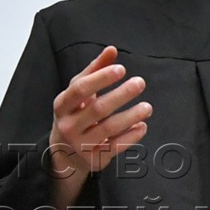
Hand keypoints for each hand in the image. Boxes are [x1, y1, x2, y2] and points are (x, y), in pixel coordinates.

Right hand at [47, 45, 150, 209]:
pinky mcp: (94, 160)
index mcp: (62, 105)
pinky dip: (131, 136)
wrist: (63, 152)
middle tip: (140, 82)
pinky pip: (115, 147)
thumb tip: (112, 50)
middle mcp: (68, 126)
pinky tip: (142, 125)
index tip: (121, 69)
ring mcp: (80, 145)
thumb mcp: (79, 91)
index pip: (80, 89)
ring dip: (131, 116)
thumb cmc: (75, 113)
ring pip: (108, 129)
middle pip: (97, 109)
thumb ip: (95, 69)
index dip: (101, 78)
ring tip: (147, 107)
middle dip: (121, 95)